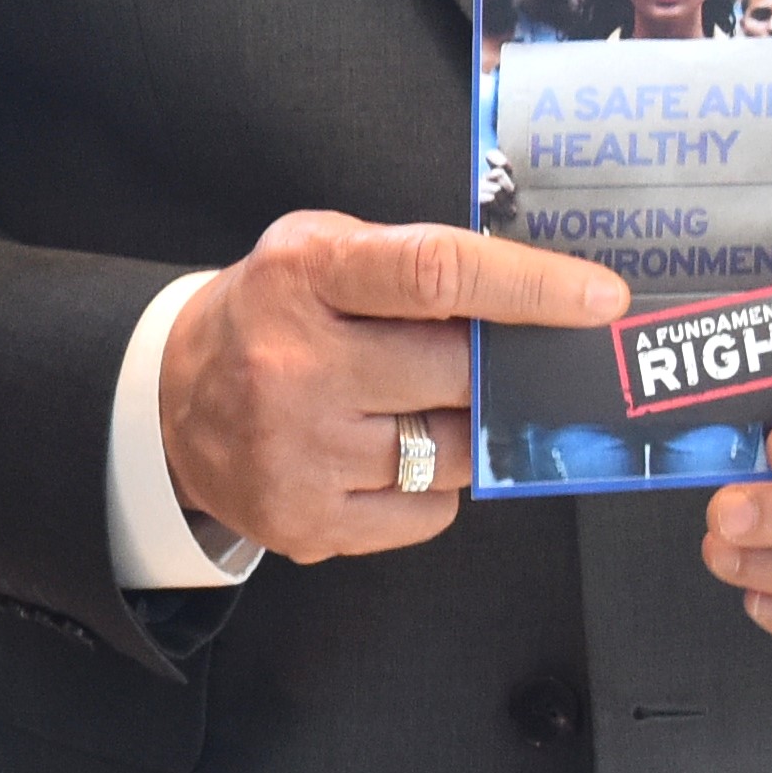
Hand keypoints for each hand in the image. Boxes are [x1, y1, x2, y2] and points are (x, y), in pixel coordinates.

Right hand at [162, 210, 621, 560]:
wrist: (171, 405)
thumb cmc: (270, 316)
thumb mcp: (320, 251)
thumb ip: (414, 263)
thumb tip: (540, 300)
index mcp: (303, 276)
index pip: (437, 273)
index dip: (530, 287)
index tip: (599, 299)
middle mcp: (294, 365)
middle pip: (460, 372)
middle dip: (496, 368)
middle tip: (496, 361)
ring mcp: (299, 452)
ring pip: (456, 450)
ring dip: (464, 428)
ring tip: (421, 406)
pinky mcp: (307, 521)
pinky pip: (432, 511)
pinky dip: (434, 486)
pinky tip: (391, 455)